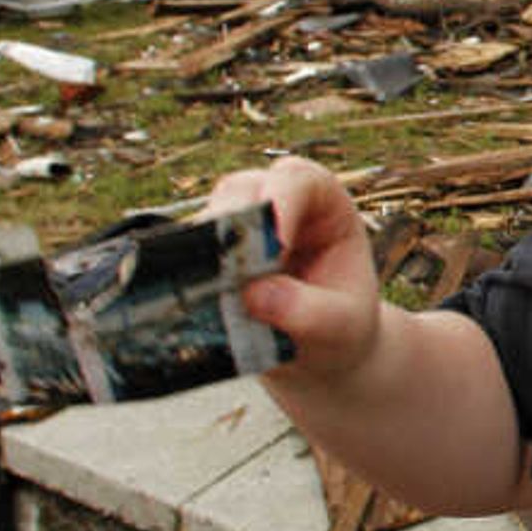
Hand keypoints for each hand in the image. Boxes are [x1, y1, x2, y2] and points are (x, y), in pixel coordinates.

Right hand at [203, 158, 388, 380]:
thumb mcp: (340, 325)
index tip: (275, 248)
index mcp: (326, 203)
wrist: (318, 349)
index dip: (281, 204)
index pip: (300, 181)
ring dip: (208, 249)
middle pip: (244, 188)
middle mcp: (280, 201)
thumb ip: (307, 311)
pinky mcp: (214, 250)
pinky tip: (199, 300)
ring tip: (215, 292)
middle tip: (230, 270)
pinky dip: (192, 272)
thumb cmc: (340, 327)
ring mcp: (242, 222)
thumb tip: (252, 294)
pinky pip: (190, 249)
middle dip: (234, 224)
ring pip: (211, 215)